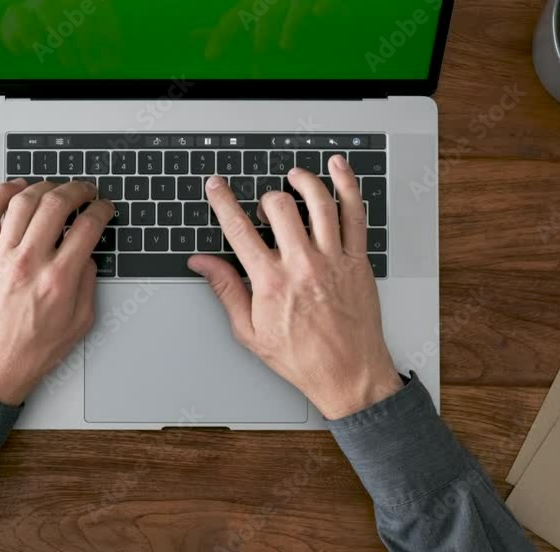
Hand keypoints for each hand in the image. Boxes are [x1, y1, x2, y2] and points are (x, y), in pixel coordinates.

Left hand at [0, 179, 113, 405]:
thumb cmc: (33, 351)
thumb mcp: (79, 323)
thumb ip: (88, 284)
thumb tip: (87, 255)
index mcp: (59, 279)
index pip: (86, 227)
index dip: (101, 210)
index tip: (105, 207)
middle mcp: (30, 262)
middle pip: (56, 204)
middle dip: (77, 190)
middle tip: (85, 190)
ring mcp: (2, 257)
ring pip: (22, 202)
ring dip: (43, 187)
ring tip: (54, 188)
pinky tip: (14, 189)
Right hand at [189, 156, 402, 419]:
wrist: (349, 374)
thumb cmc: (301, 357)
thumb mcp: (250, 331)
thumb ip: (226, 289)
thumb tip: (202, 263)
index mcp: (271, 283)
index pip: (239, 229)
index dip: (223, 201)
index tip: (216, 186)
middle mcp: (302, 265)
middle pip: (279, 207)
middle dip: (265, 198)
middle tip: (264, 205)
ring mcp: (333, 260)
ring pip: (318, 202)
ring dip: (303, 181)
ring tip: (294, 177)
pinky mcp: (358, 261)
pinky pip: (355, 214)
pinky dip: (347, 185)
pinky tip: (338, 169)